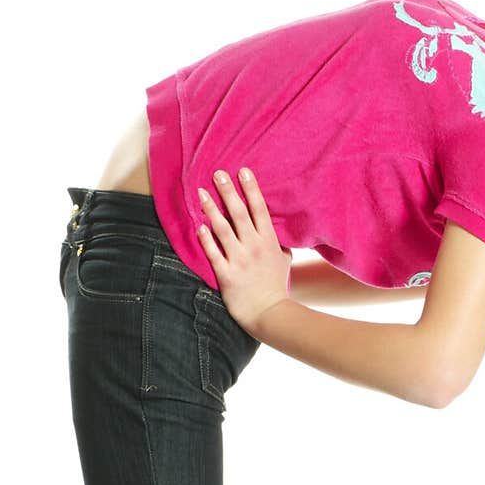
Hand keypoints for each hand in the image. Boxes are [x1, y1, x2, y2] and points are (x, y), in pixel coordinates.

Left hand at [196, 168, 290, 332]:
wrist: (270, 313)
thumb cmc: (276, 287)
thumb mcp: (285, 263)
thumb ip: (281, 247)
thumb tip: (281, 238)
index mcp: (269, 242)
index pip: (259, 209)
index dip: (251, 189)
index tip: (242, 171)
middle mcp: (254, 246)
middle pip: (239, 213)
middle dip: (227, 191)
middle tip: (217, 173)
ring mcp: (240, 259)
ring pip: (223, 229)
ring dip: (211, 209)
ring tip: (201, 193)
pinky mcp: (227, 274)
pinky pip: (213, 252)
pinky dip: (205, 239)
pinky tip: (199, 226)